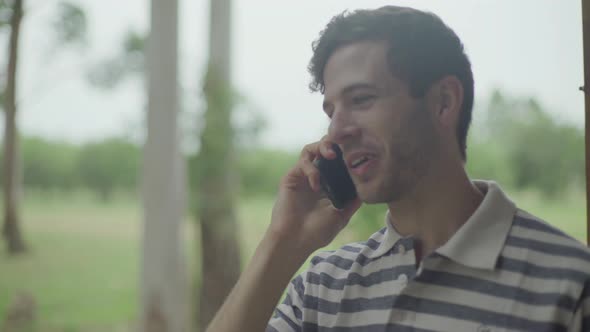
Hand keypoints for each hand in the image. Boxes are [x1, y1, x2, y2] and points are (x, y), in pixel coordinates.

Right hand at [266, 137, 361, 255]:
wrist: (296, 241)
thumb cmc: (317, 232)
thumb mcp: (341, 215)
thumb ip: (353, 201)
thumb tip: (368, 188)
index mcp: (329, 184)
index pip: (338, 160)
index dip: (346, 152)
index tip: (359, 149)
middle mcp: (316, 176)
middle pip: (324, 148)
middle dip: (334, 143)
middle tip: (344, 147)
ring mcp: (303, 176)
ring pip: (311, 149)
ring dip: (322, 146)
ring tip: (331, 154)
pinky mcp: (291, 177)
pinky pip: (303, 163)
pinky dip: (312, 169)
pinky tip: (316, 185)